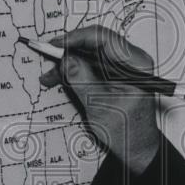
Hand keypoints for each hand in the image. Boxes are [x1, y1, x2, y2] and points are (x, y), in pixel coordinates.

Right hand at [39, 25, 160, 173]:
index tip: (56, 45)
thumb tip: (67, 59)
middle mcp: (131, 60)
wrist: (136, 146)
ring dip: (68, 64)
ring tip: (50, 77)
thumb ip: (82, 80)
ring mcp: (122, 66)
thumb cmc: (126, 130)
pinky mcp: (113, 73)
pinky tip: (60, 79)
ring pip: (89, 54)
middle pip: (94, 44)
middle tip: (48, 60)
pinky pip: (90, 65)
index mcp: (136, 64)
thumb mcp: (99, 105)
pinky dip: (75, 71)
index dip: (77, 38)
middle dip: (69, 52)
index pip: (104, 38)